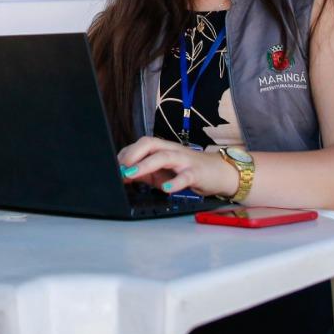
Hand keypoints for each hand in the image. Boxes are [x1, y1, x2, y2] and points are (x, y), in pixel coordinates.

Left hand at [117, 136, 239, 198]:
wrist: (220, 173)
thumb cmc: (188, 171)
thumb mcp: (163, 172)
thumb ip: (144, 172)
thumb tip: (122, 176)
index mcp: (162, 148)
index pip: (140, 144)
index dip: (125, 153)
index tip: (113, 166)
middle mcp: (172, 150)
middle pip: (150, 144)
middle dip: (132, 154)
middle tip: (119, 168)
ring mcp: (184, 160)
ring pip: (164, 157)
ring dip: (145, 165)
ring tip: (131, 174)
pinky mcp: (196, 173)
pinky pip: (185, 176)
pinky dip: (175, 182)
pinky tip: (166, 189)